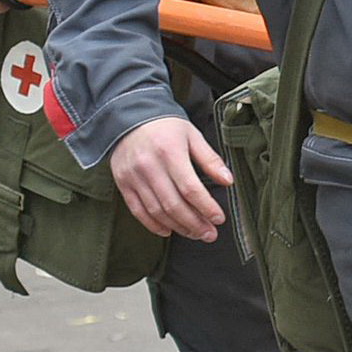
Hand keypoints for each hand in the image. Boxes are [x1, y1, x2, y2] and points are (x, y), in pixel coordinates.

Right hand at [109, 116, 230, 240]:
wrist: (128, 117)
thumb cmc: (166, 126)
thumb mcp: (192, 135)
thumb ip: (210, 159)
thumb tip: (228, 181)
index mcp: (170, 153)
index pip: (190, 188)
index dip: (206, 207)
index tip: (219, 219)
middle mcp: (149, 167)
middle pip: (173, 204)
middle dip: (194, 223)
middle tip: (210, 234)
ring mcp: (133, 177)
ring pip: (156, 211)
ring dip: (178, 226)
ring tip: (195, 234)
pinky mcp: (122, 184)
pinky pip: (137, 210)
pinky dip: (153, 224)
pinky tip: (168, 231)